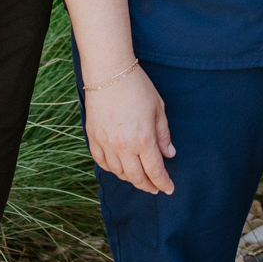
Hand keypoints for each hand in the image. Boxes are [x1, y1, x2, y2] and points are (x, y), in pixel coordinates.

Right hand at [83, 62, 175, 194]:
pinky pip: (102, 162)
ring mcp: (106, 143)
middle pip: (136, 177)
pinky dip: (112, 168)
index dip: (163, 183)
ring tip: (139, 177)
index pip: (155, 171)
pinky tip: (119, 167)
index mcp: (144, 139)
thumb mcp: (158, 109)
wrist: (109, 72)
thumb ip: (163, 135)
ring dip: (130, 178)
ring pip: (118, 172)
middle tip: (155, 188)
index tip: (169, 189)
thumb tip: (169, 154)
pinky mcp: (93, 138)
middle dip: (148, 185)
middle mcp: (124, 146)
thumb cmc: (138, 87)